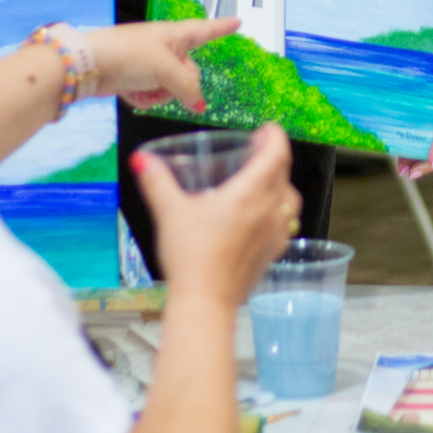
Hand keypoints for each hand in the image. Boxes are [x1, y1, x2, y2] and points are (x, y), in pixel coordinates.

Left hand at [76, 18, 236, 109]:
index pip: (207, 29)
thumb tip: (200, 105)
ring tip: (142, 88)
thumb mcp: (166, 70)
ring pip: (171, 88)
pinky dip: (144, 98)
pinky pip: (152, 95)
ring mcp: (150, 64)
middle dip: (179, 85)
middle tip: (163, 83)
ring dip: (159, 95)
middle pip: (190, 73)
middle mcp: (166, 47)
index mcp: (176, 34)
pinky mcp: (135, 78)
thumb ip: (188, 88)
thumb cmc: (127, 54)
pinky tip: (131, 94)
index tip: (238, 22)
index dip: (223, 27)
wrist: (89, 65)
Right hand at [134, 125, 300, 312]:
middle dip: (276, 157)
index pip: (277, 154)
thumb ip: (156, 182)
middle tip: (261, 150)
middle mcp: (269, 212)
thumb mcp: (170, 212)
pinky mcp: (271, 255)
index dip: (275, 137)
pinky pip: (285, 225)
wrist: (205, 302)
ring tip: (264, 181)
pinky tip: (261, 218)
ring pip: (290, 201)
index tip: (268, 129)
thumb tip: (142, 160)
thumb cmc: (192, 258)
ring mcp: (274, 235)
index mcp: (250, 194)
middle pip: (285, 175)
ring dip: (281, 186)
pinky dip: (279, 213)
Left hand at [396, 66, 432, 179]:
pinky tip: (414, 161)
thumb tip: (387, 139)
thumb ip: (398, 105)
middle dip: (429, 157)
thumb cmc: (405, 68)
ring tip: (408, 170)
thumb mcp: (402, 82)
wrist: (415, 56)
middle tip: (411, 173)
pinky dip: (429, 147)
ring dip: (426, 155)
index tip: (432, 161)